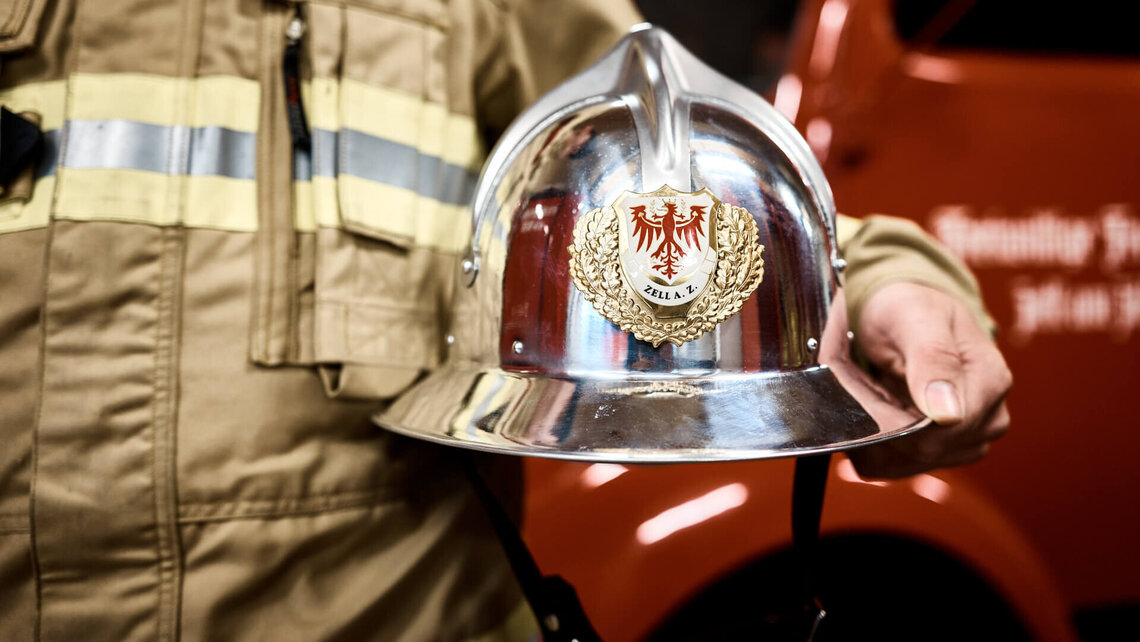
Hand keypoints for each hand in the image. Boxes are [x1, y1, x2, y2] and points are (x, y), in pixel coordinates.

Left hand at [844, 282, 1011, 477]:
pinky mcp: (942, 451)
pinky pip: (897, 465)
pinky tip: (869, 412)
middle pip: (925, 450)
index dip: (894, 417)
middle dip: (878, 422)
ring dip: (873, 433)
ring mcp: (967, 439)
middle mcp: (987, 416)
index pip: (944, 429)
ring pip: (906, 463)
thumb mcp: (914, 317)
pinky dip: (873, 443)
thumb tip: (948, 415)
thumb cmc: (909, 305)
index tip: (859, 388)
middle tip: (851, 384)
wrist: (904, 309)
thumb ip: (933, 359)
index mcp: (989, 380)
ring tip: (863, 392)